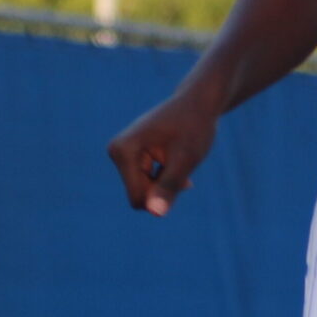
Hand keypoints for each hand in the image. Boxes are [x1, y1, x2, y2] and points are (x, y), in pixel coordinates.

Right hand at [107, 93, 217, 216]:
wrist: (198, 103)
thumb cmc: (194, 127)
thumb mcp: (186, 158)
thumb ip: (169, 186)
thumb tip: (155, 213)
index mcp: (123, 151)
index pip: (139, 197)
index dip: (165, 194)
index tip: (182, 173)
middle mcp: (117, 151)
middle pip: (141, 195)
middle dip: (165, 188)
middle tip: (183, 166)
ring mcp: (124, 154)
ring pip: (146, 191)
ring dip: (168, 183)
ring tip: (181, 161)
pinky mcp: (133, 157)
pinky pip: (148, 183)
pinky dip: (166, 178)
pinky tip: (178, 163)